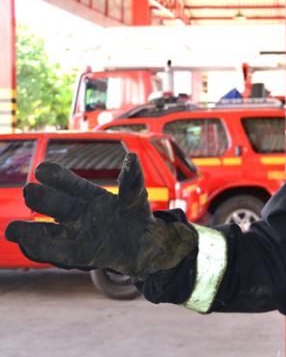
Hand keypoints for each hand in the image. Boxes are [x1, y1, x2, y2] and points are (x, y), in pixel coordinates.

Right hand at [5, 153, 196, 278]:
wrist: (147, 246)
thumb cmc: (139, 217)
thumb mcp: (137, 197)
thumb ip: (131, 180)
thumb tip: (131, 156)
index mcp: (90, 196)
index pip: (69, 184)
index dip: (57, 177)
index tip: (43, 169)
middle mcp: (78, 213)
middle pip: (55, 204)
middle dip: (41, 199)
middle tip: (30, 191)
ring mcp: (77, 234)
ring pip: (48, 231)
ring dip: (30, 231)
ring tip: (11, 230)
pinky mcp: (80, 255)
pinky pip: (58, 252)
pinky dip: (43, 249)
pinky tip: (28, 245)